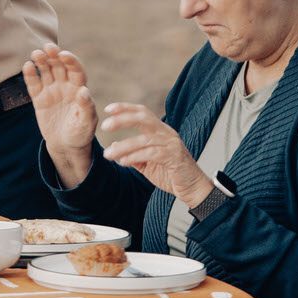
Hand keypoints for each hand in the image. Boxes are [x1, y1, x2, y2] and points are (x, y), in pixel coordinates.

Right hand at [24, 43, 96, 185]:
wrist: (66, 146)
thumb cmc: (81, 133)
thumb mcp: (86, 122)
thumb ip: (86, 107)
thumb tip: (84, 91)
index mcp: (79, 88)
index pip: (76, 70)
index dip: (71, 61)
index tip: (64, 55)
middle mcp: (65, 86)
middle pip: (59, 66)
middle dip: (54, 55)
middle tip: (48, 47)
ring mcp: (51, 91)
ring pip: (45, 71)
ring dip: (41, 61)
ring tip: (36, 54)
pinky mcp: (39, 99)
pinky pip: (34, 84)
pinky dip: (30, 75)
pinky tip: (27, 66)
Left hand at [101, 102, 215, 205]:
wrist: (193, 189)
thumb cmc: (171, 174)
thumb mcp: (147, 163)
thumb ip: (133, 154)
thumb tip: (113, 147)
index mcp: (160, 131)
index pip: (142, 112)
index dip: (125, 108)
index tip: (108, 109)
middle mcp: (167, 133)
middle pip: (143, 118)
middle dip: (123, 119)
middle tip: (105, 125)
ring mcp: (172, 144)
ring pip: (144, 139)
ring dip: (123, 146)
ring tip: (108, 154)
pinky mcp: (174, 157)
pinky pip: (151, 154)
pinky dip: (135, 157)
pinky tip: (123, 162)